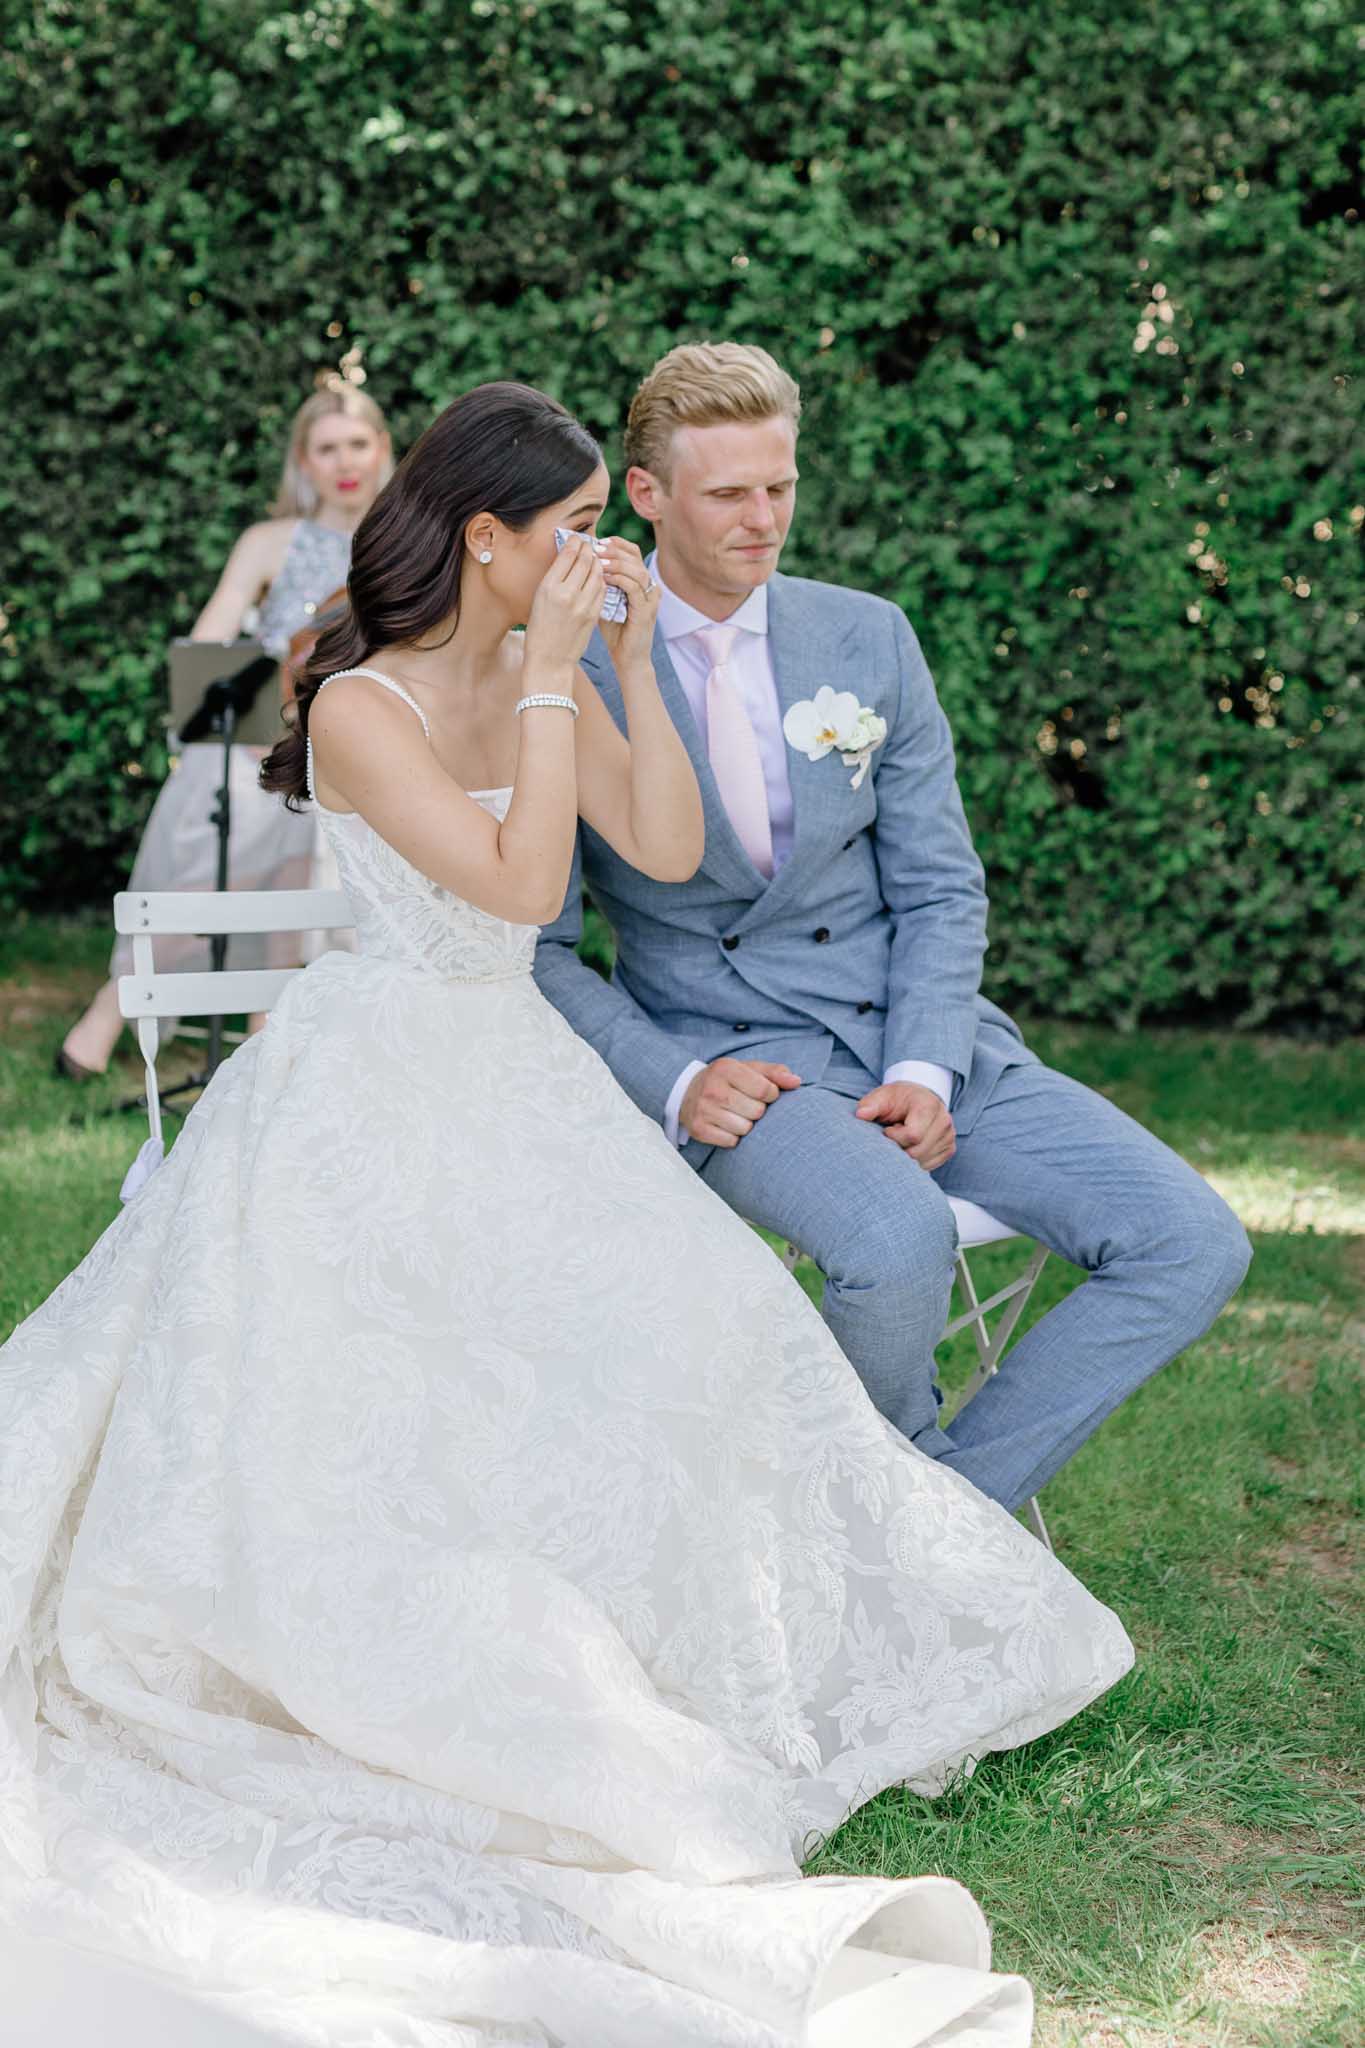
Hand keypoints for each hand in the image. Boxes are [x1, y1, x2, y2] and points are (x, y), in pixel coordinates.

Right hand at [524, 531, 606, 673]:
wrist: (549, 660)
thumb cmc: (540, 629)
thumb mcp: (539, 599)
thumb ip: (554, 578)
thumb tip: (568, 555)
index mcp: (549, 587)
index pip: (568, 554)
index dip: (575, 542)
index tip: (577, 538)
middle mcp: (567, 594)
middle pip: (586, 560)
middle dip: (589, 549)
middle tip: (590, 544)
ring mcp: (583, 605)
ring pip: (598, 573)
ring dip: (598, 563)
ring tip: (595, 559)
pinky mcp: (594, 614)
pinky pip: (602, 589)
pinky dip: (601, 579)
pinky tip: (598, 578)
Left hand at [595, 537, 659, 671]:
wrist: (627, 658)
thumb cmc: (615, 631)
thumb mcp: (605, 601)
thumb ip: (599, 583)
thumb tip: (580, 563)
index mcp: (640, 581)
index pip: (631, 552)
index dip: (615, 543)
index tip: (596, 542)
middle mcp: (649, 586)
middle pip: (635, 555)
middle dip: (614, 549)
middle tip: (595, 547)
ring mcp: (650, 598)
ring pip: (636, 569)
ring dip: (616, 562)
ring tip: (599, 560)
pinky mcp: (646, 610)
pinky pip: (634, 587)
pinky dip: (619, 579)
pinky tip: (604, 578)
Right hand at [680, 1058, 800, 1147]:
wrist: (686, 1091)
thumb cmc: (726, 1080)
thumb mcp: (748, 1069)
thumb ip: (774, 1073)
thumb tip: (796, 1082)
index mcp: (726, 1068)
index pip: (765, 1090)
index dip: (771, 1095)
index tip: (765, 1094)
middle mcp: (713, 1089)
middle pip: (756, 1111)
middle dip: (757, 1110)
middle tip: (746, 1104)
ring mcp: (703, 1110)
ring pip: (745, 1129)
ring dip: (746, 1124)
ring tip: (736, 1114)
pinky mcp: (698, 1129)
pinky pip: (731, 1141)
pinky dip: (733, 1136)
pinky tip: (725, 1124)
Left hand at [855, 1082, 955, 1169]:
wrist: (917, 1099)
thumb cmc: (897, 1099)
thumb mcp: (882, 1096)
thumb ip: (870, 1105)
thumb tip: (860, 1114)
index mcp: (928, 1105)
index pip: (913, 1135)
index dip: (895, 1137)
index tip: (887, 1130)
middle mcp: (944, 1120)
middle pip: (918, 1152)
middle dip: (899, 1148)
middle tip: (893, 1136)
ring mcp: (949, 1136)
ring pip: (923, 1161)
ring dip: (907, 1156)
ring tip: (902, 1140)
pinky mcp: (949, 1149)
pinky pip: (928, 1166)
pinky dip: (915, 1161)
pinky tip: (910, 1147)